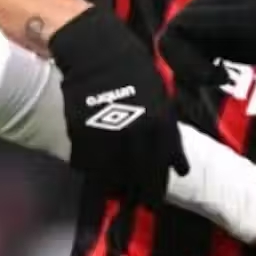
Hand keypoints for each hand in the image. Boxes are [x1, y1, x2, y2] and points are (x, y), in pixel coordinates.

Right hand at [48, 3, 186, 205]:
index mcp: (158, 122)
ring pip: (111, 172)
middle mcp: (134, 130)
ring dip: (114, 185)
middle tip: (142, 205)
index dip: (159, 184)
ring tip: (116, 194)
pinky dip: (89, 169)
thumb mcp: (160, 96)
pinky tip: (92, 172)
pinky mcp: (81, 130)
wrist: (96, 50)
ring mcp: (106, 132)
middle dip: (142, 193)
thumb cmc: (132, 69)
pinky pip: (85, 160)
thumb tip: (174, 162)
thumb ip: (166, 130)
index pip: (162, 164)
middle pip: (139, 173)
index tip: (157, 200)